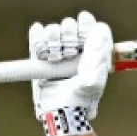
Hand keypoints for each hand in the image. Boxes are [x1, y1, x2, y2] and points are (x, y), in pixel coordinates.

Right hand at [28, 11, 112, 135]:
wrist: (58, 111)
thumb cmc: (81, 99)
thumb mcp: (95, 80)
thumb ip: (98, 54)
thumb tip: (99, 28)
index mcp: (91, 50)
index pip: (89, 24)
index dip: (85, 25)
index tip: (82, 34)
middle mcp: (74, 47)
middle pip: (69, 24)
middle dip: (68, 37)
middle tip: (68, 55)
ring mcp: (56, 49)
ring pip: (53, 29)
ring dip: (53, 41)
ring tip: (55, 59)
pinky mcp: (38, 52)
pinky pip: (37, 33)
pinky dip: (38, 38)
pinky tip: (43, 53)